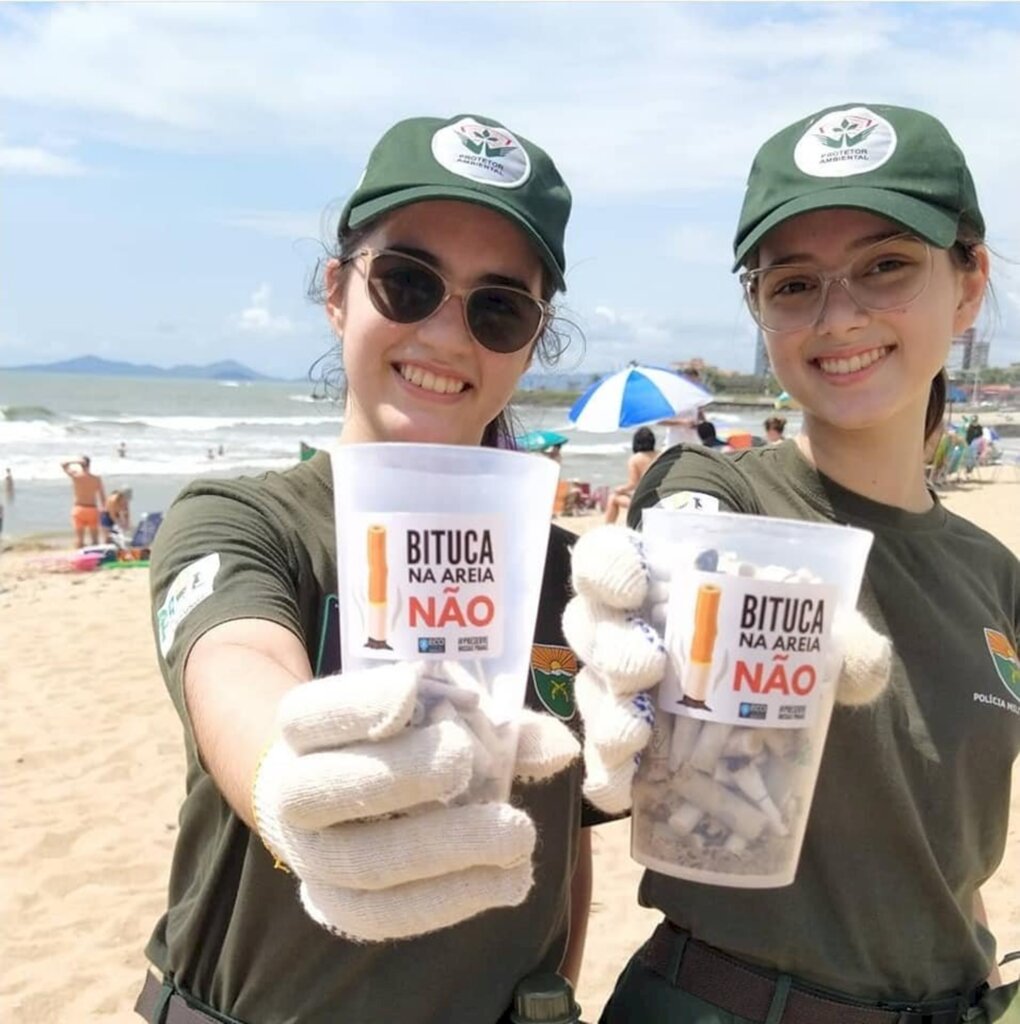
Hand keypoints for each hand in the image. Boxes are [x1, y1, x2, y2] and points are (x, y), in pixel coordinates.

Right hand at [252, 661, 578, 941]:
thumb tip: (562, 746)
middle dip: (401, 774)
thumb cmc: (391, 739)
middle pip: (327, 790)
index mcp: (303, 730)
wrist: (324, 793)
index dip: (357, 704)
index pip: (312, 714)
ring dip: (444, 851)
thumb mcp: (423, 712)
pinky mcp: (335, 906)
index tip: (411, 690)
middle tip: (463, 759)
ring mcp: (311, 857)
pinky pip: (385, 916)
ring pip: (362, 864)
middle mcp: (292, 792)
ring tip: (518, 837)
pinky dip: (449, 901)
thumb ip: (490, 721)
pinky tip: (507, 883)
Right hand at [562, 526, 892, 813]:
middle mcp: (625, 629)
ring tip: (635, 738)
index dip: (607, 568)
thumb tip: (866, 663)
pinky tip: (622, 790)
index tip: (635, 588)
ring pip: (590, 690)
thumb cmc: (780, 646)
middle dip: (611, 647)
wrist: (776, 701)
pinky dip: (606, 773)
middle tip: (649, 667)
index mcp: (658, 582)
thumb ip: (843, 639)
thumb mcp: (813, 631)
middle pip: (589, 626)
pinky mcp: (626, 742)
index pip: (608, 558)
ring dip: (606, 714)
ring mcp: (619, 687)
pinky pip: (602, 757)